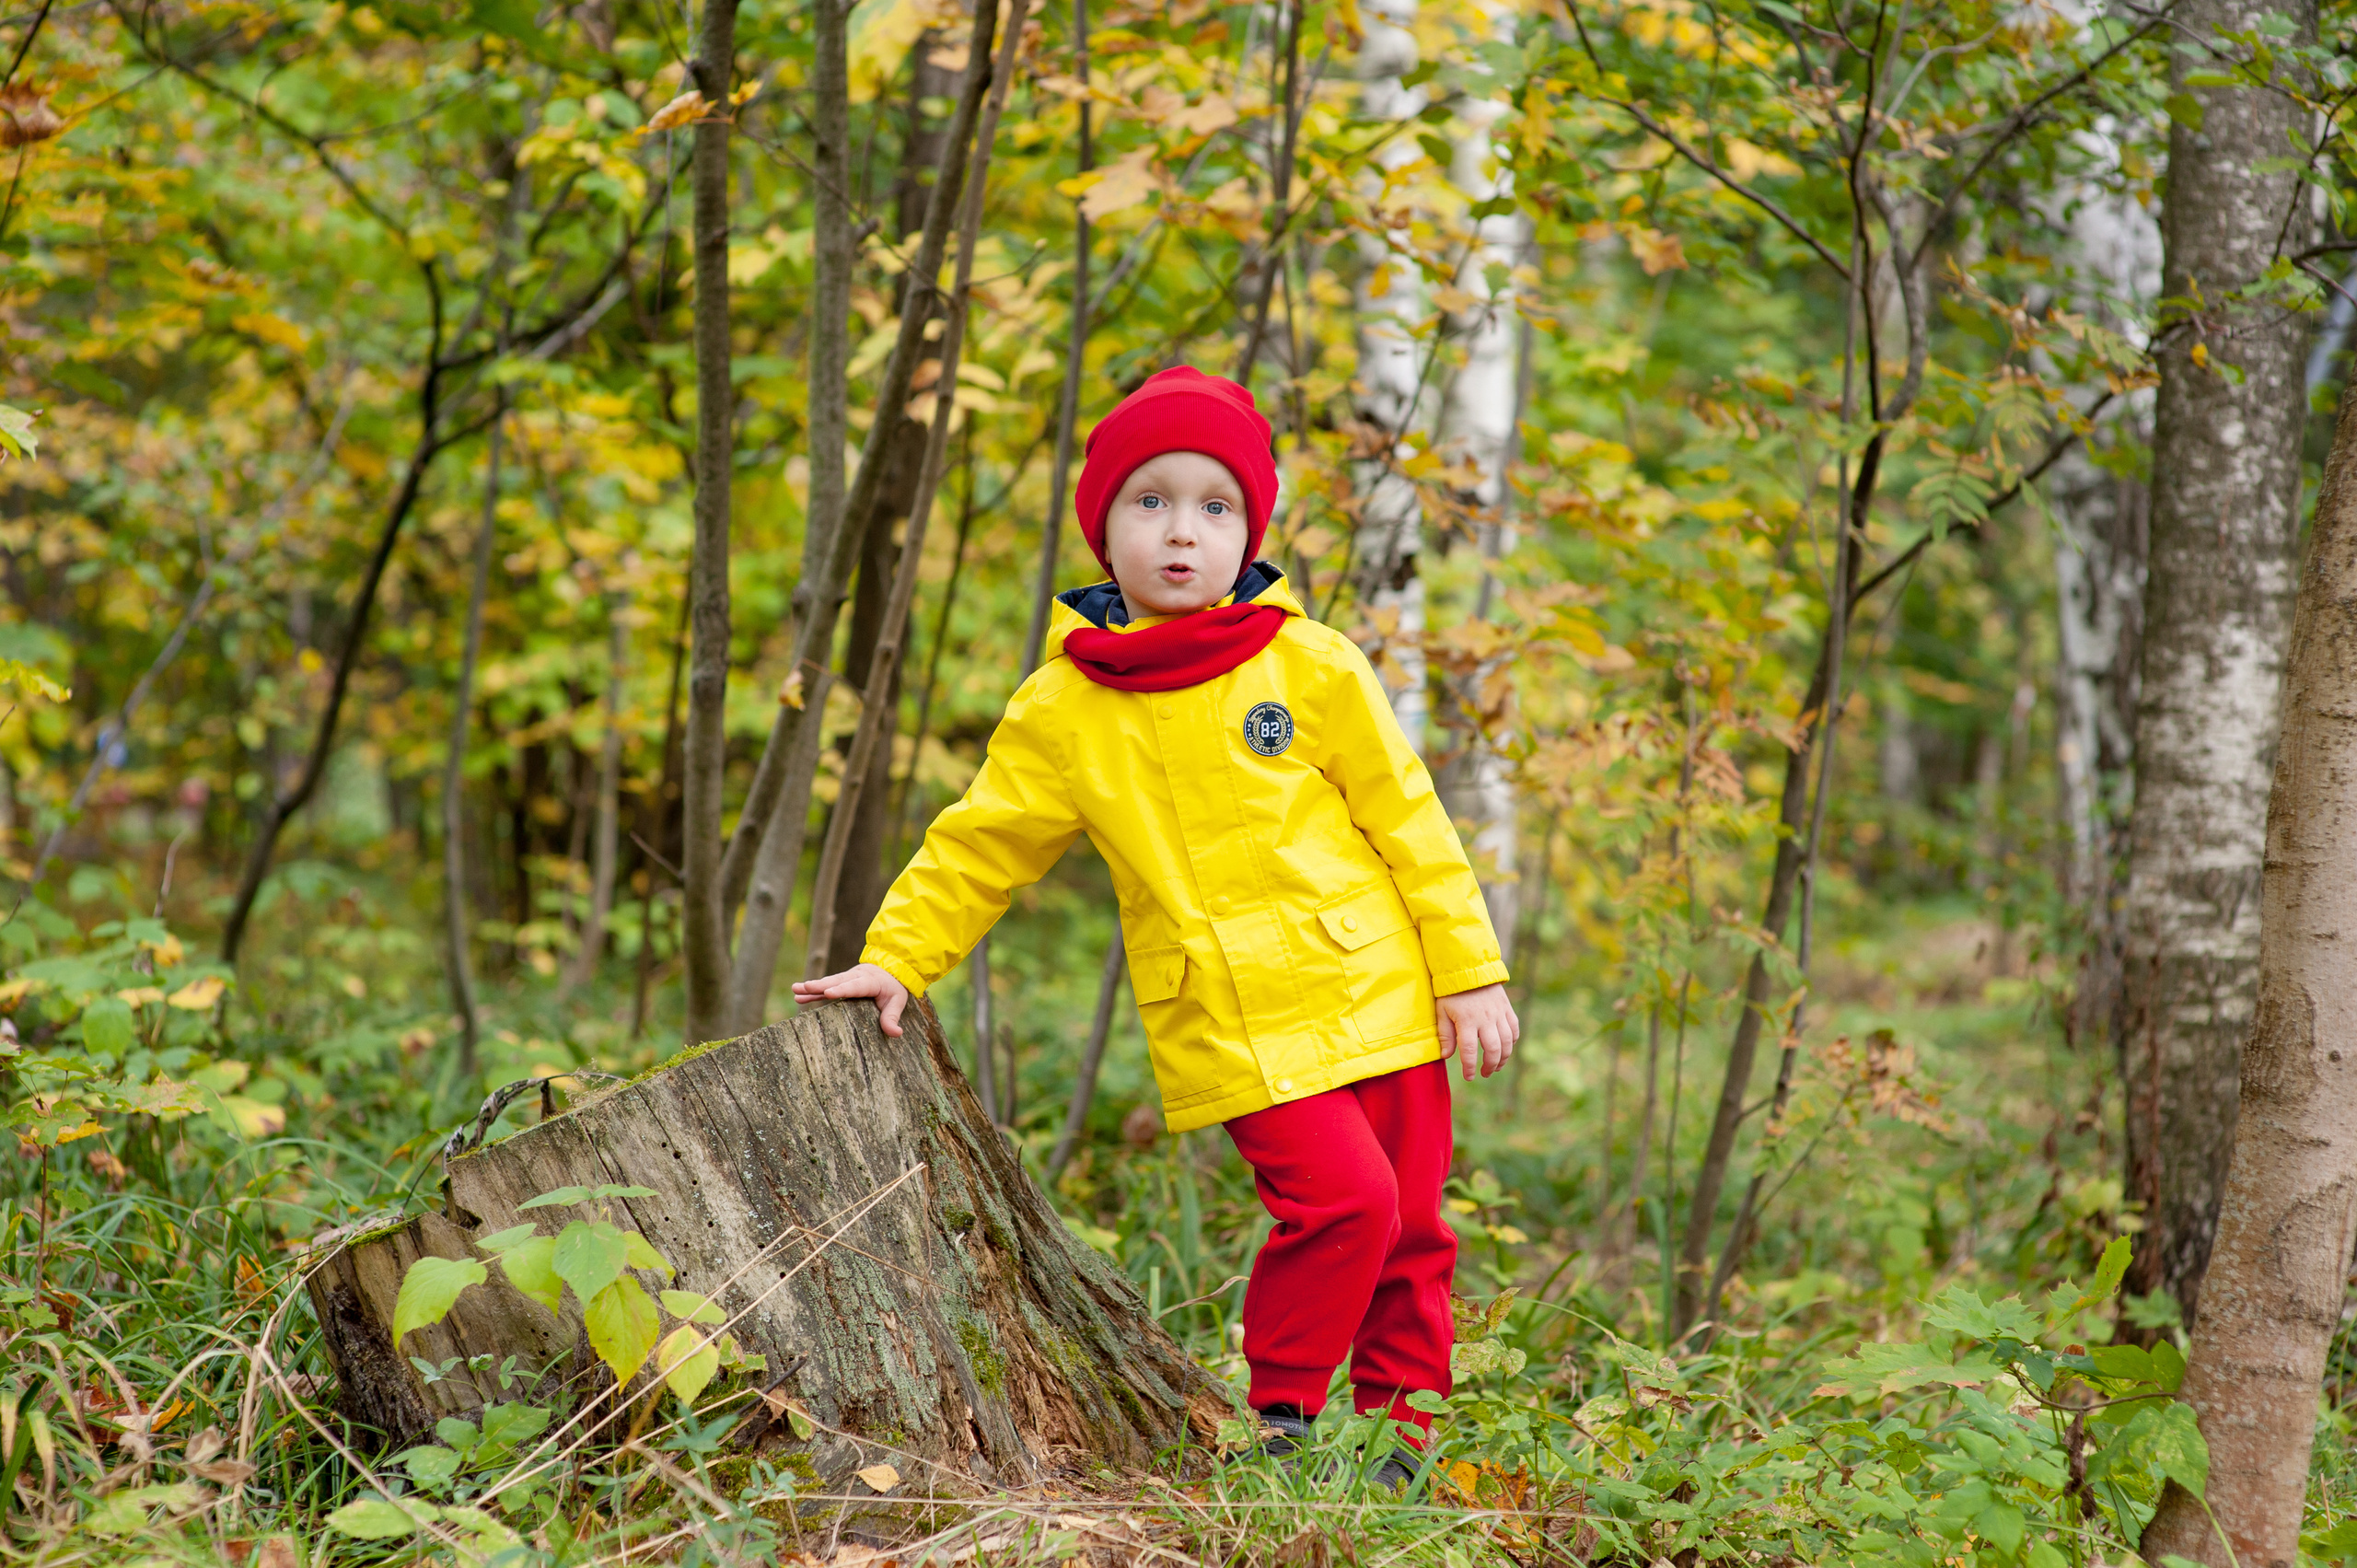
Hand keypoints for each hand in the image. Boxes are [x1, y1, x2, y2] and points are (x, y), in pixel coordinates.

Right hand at [791, 962, 911, 1036]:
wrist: (889, 969)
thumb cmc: (892, 987)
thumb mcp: (898, 1001)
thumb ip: (892, 1016)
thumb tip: (896, 1033)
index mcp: (870, 981)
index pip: (855, 986)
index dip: (842, 990)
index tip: (828, 993)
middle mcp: (855, 977)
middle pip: (837, 981)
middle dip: (821, 985)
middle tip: (805, 987)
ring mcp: (846, 978)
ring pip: (828, 982)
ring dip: (812, 987)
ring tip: (795, 990)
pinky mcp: (840, 983)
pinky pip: (825, 987)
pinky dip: (812, 991)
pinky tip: (797, 995)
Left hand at [1436, 983, 1518, 1080]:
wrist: (1469, 967)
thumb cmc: (1452, 991)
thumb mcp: (1442, 1011)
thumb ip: (1444, 1034)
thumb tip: (1446, 1056)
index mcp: (1466, 1021)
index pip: (1469, 1051)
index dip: (1470, 1068)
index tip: (1469, 1077)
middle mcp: (1485, 1019)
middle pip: (1493, 1050)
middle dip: (1489, 1066)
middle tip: (1483, 1073)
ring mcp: (1498, 1014)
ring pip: (1506, 1043)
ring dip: (1503, 1058)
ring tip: (1495, 1067)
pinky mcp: (1507, 1008)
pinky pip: (1514, 1030)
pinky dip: (1511, 1042)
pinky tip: (1505, 1049)